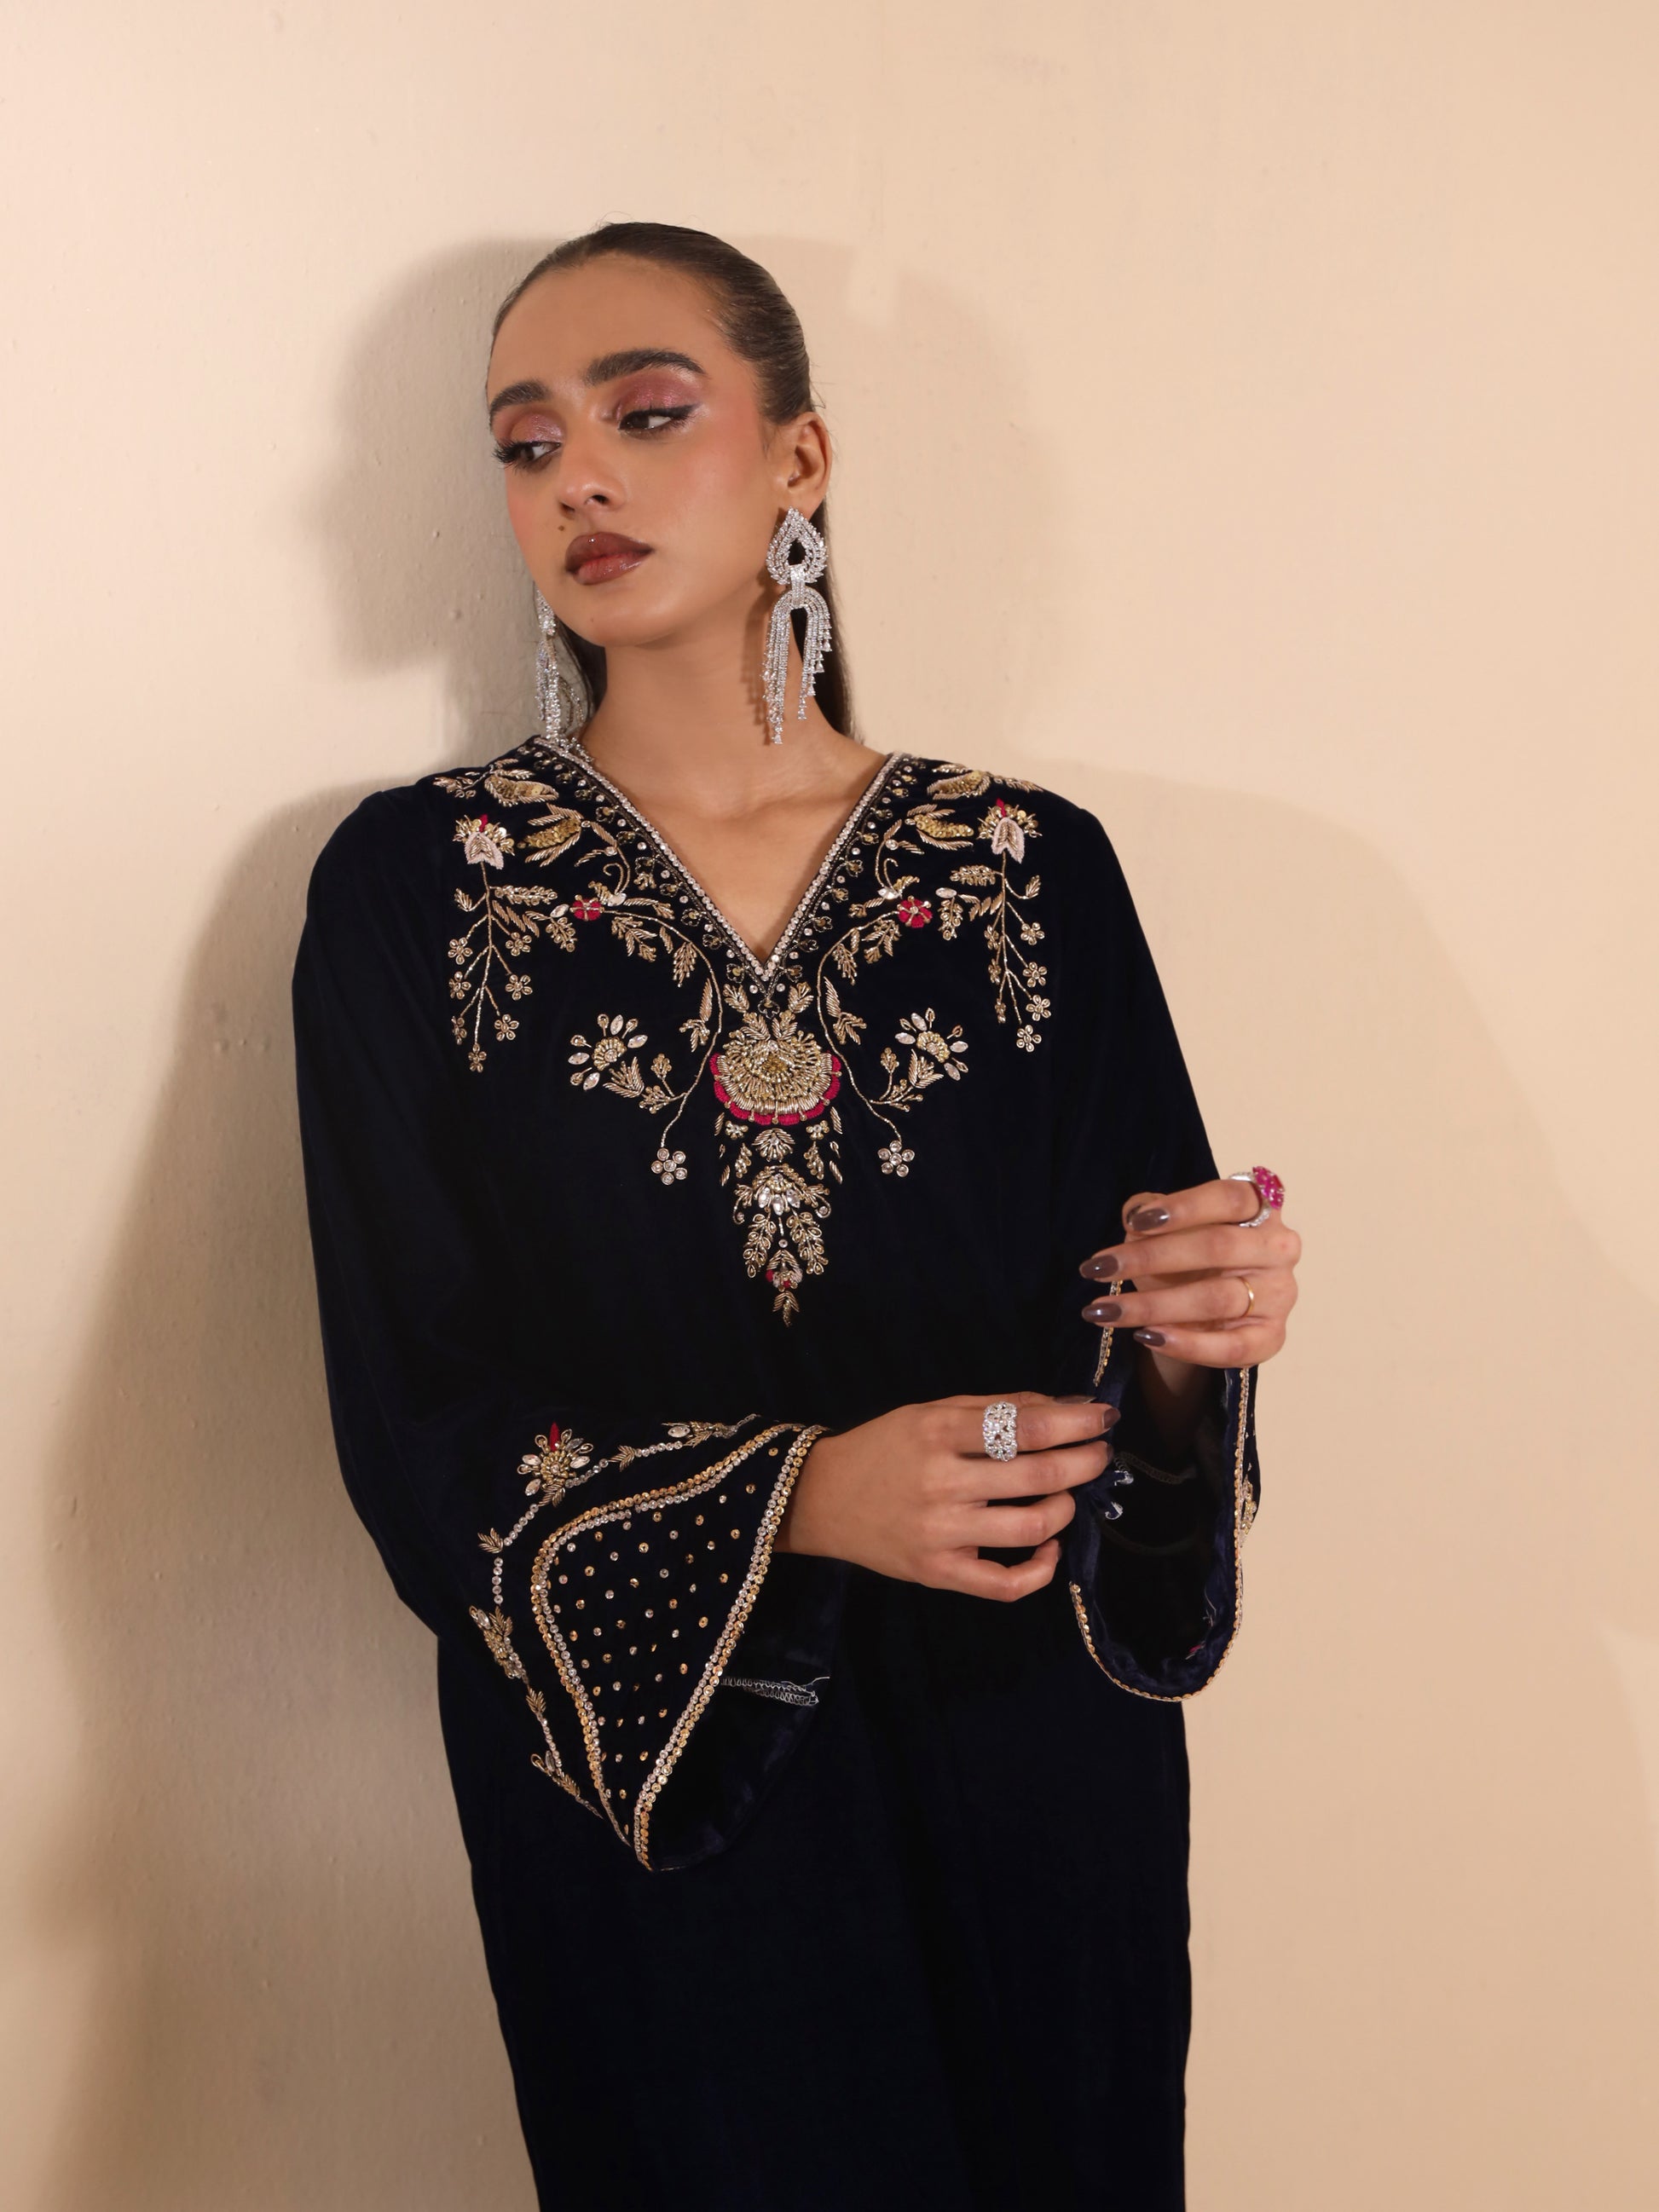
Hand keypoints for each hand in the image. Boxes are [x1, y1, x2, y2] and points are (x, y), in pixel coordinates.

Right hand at [776, 1390, 1117, 1599]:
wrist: (821, 1498)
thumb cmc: (884, 1447)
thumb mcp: (931, 1411)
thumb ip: (998, 1407)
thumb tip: (1069, 1407)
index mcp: (938, 1431)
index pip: (1026, 1426)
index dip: (1077, 1422)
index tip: (1102, 1418)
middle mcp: (941, 1481)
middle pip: (1038, 1476)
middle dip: (1085, 1462)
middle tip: (1100, 1453)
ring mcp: (940, 1533)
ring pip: (1031, 1528)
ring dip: (1066, 1508)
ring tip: (1066, 1495)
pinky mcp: (938, 1572)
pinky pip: (1006, 1584)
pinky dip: (1041, 1568)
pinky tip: (1047, 1546)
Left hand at [1077, 1175, 1300, 1367]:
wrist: (1206, 1311)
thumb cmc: (1187, 1257)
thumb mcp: (1165, 1228)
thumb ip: (1150, 1212)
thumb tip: (1135, 1214)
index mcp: (1260, 1207)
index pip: (1229, 1198)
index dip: (1183, 1207)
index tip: (1134, 1223)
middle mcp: (1278, 1247)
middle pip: (1217, 1247)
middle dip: (1150, 1257)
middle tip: (1098, 1267)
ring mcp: (1279, 1294)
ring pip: (1216, 1299)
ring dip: (1153, 1305)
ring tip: (1105, 1310)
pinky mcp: (1272, 1337)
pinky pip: (1231, 1347)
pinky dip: (1186, 1344)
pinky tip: (1147, 1337)